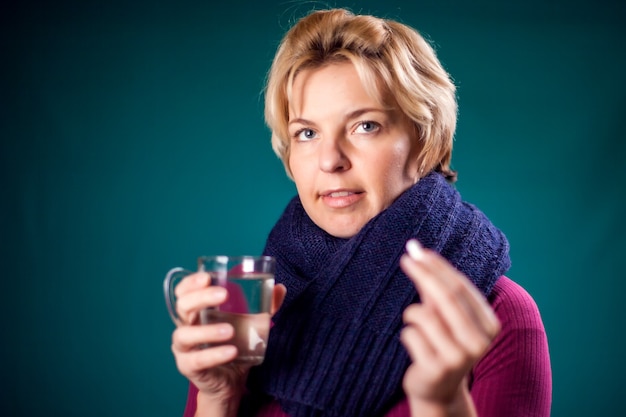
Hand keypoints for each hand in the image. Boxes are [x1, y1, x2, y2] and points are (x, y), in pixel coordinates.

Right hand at [170, 272, 285, 405]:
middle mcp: (186, 326)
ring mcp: (184, 348)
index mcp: (197, 311)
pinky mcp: (188, 367)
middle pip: (183, 306)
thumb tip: (280, 288)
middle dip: (201, 298)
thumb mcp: (250, 324)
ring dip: (207, 330)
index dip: (191, 282)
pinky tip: (231, 351)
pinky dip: (214, 355)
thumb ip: (264, 307)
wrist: (230, 382)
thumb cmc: (234, 345)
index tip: (207, 276)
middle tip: (223, 294)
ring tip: (230, 330)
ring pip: (184, 335)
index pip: (184, 292)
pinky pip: (197, 360)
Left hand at [399, 240, 499, 414]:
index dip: (438, 266)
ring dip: (413, 314)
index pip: (461, 286)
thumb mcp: (444, 314)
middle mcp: (479, 342)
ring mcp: (459, 358)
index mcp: (489, 325)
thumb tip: (415, 249)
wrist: (439, 388)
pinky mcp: (436, 369)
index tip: (417, 251)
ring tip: (417, 326)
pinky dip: (408, 334)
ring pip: (424, 315)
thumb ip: (434, 284)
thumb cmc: (442, 341)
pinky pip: (410, 334)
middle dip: (424, 274)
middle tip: (405, 259)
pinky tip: (417, 348)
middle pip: (446, 297)